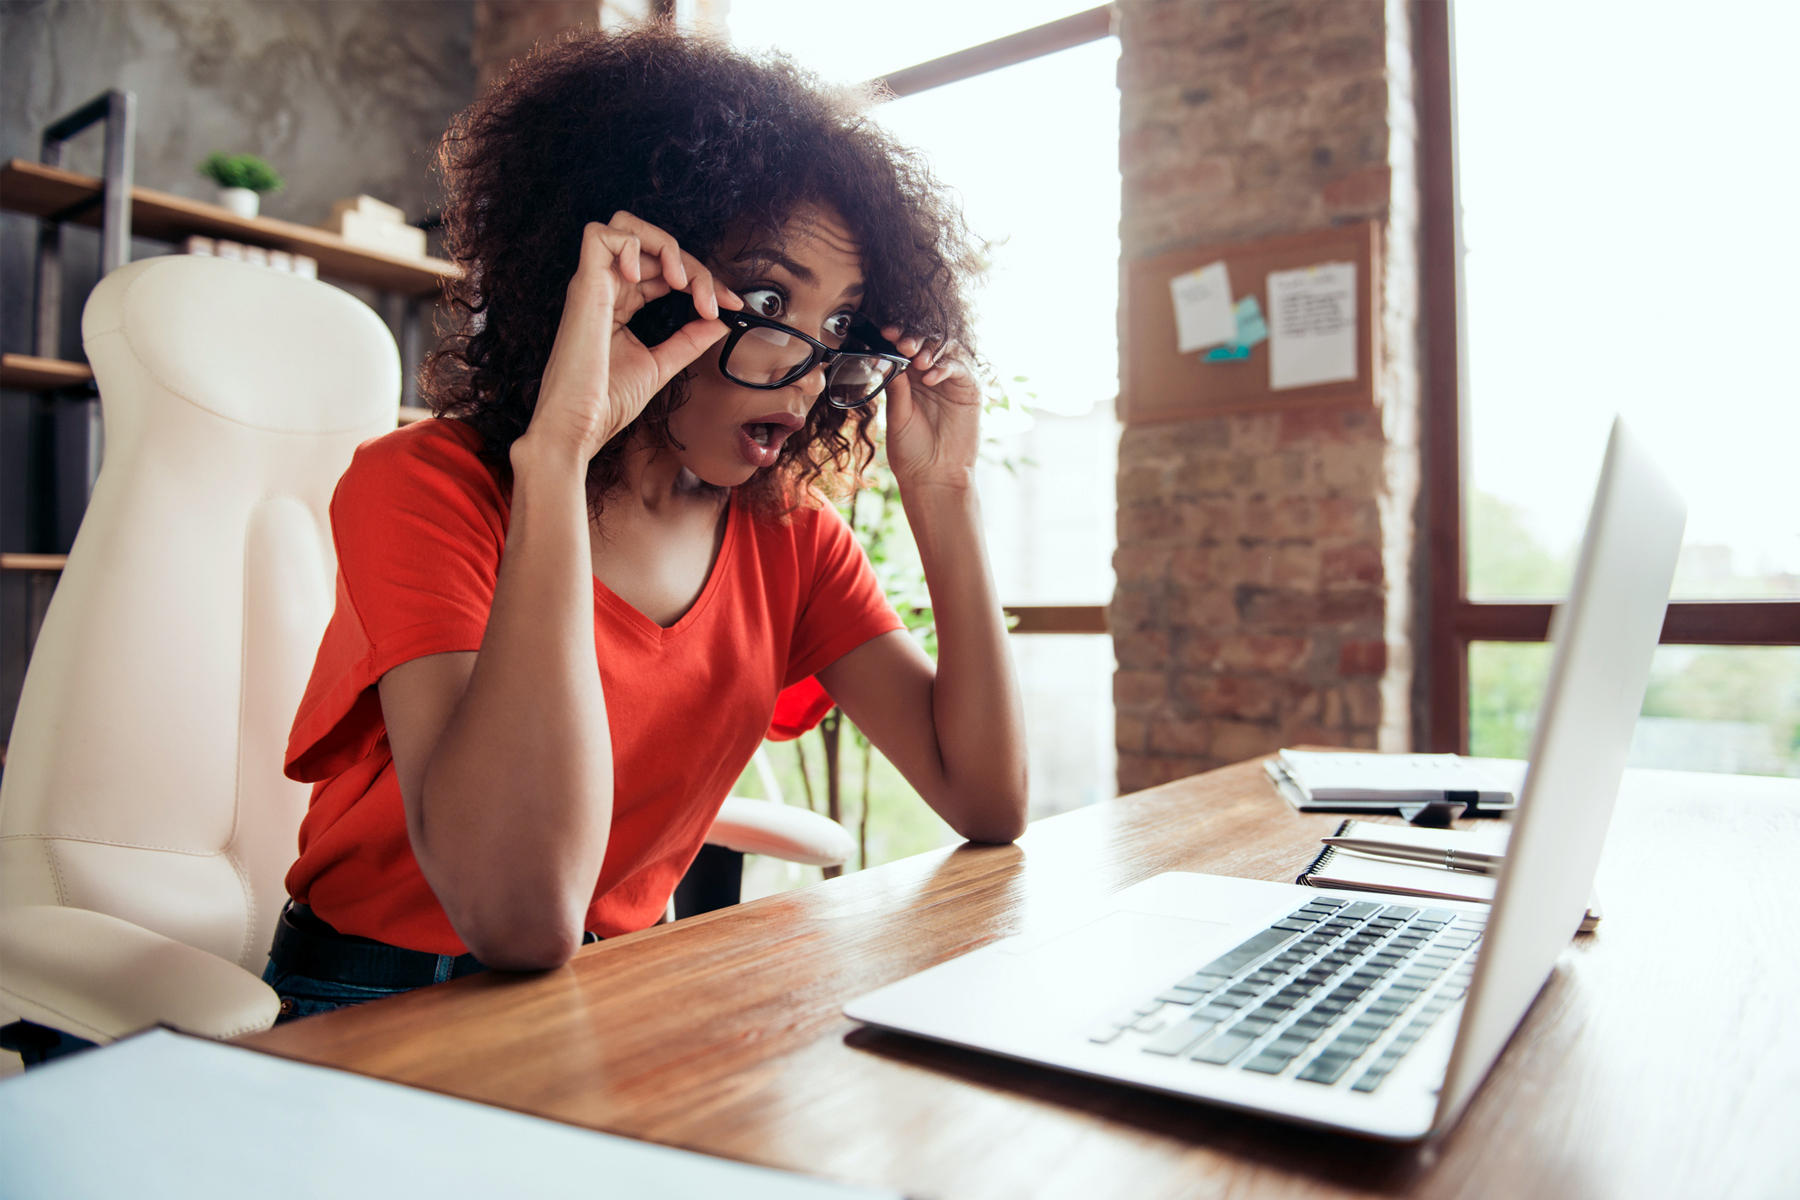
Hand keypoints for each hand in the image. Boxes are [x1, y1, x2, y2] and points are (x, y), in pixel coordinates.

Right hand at [521, 214, 740, 469]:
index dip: (701, 279)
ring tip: (681, 282)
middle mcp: (605, 288)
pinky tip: (648, 279)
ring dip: (664, 246)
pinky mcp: (584, 287)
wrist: (578, 427)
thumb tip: (719, 321)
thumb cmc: (605, 403)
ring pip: (626, 226)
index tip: (729, 305)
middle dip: (692, 264)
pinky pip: (600, 234)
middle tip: (714, 299)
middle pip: (652, 244)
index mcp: (620, 303)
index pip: (663, 269)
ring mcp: (592, 284)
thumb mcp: (660, 365)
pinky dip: (632, 244)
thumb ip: (688, 341)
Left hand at [879, 327, 981, 491]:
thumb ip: (896, 387)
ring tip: (918, 360)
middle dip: (914, 339)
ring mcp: (950, 382)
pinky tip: (931, 377)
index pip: (904, 350)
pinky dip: (945, 367)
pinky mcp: (969, 391)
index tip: (885, 334)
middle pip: (925, 344)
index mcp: (908, 380)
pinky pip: (959, 369)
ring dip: (930, 349)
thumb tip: (887, 357)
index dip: (896, 338)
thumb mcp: (896, 415)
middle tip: (903, 343)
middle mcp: (929, 377)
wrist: (933, 475)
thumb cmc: (911, 450)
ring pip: (944, 350)